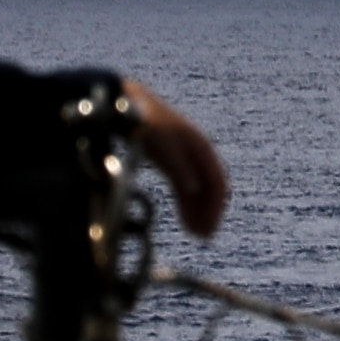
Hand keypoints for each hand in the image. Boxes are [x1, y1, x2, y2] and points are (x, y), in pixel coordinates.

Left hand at [123, 79, 228, 237]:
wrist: (122, 103)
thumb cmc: (144, 124)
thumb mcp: (163, 147)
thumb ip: (179, 168)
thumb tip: (194, 191)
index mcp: (201, 147)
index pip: (217, 182)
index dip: (215, 208)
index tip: (206, 232)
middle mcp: (197, 152)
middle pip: (211, 187)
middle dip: (209, 212)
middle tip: (201, 237)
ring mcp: (184, 155)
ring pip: (199, 188)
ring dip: (199, 210)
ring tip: (194, 232)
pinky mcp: (170, 159)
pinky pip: (187, 186)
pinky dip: (188, 202)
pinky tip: (184, 216)